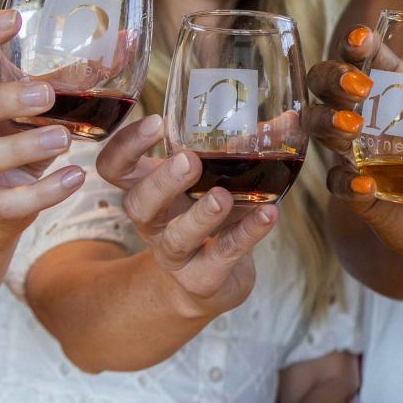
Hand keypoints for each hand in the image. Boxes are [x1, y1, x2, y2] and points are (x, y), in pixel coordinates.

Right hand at [0, 10, 88, 244]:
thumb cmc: (17, 131)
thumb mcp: (41, 99)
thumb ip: (74, 74)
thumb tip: (125, 40)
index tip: (14, 20)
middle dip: (1, 99)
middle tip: (46, 94)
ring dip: (21, 148)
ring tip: (63, 139)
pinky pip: (6, 201)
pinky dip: (41, 193)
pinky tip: (72, 179)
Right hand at [93, 114, 280, 320]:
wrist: (209, 283)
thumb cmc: (208, 217)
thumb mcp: (214, 180)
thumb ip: (243, 149)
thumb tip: (288, 119)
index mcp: (146, 190)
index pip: (114, 167)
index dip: (125, 146)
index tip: (155, 121)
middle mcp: (154, 223)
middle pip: (138, 204)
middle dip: (161, 182)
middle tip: (187, 160)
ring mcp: (175, 254)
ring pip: (177, 237)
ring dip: (201, 215)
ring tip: (223, 196)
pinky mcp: (204, 279)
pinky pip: (222, 255)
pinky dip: (247, 233)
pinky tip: (268, 214)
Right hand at [304, 25, 402, 258]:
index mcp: (393, 93)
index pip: (363, 57)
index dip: (357, 43)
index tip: (362, 38)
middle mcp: (364, 118)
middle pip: (326, 82)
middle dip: (334, 76)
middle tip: (359, 85)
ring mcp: (354, 155)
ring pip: (319, 126)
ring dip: (330, 121)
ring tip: (353, 126)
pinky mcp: (356, 193)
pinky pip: (337, 182)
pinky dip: (347, 181)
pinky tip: (365, 183)